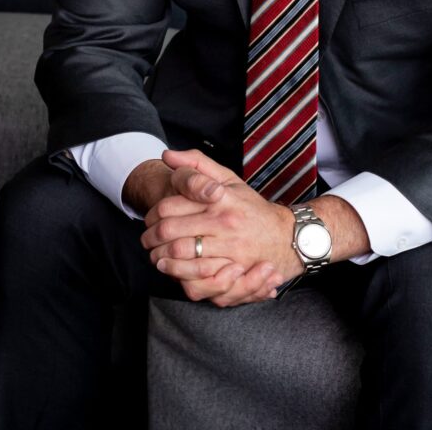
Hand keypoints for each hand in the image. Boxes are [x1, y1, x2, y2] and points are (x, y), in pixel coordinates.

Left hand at [141, 149, 301, 306]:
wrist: (285, 237)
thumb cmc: (252, 208)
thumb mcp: (229, 179)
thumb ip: (198, 165)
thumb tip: (166, 155)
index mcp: (220, 196)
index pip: (172, 204)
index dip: (154, 213)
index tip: (150, 218)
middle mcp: (224, 221)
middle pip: (171, 230)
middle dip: (151, 236)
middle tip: (146, 239)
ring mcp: (229, 247)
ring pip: (180, 253)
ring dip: (159, 256)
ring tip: (154, 254)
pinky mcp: (233, 270)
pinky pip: (196, 276)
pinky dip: (177, 274)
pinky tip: (171, 269)